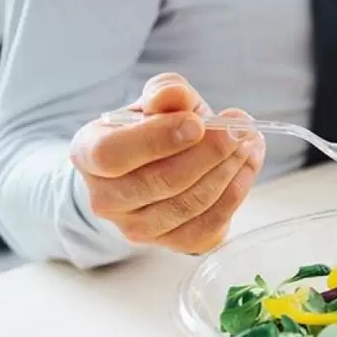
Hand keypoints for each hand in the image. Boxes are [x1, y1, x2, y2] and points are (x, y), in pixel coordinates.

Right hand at [70, 73, 265, 253]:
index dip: (158, 139)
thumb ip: (165, 92)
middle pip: (161, 182)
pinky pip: (210, 223)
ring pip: (191, 203)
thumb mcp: (156, 103)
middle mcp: (106, 199)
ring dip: (228, 169)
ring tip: (247, 141)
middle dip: (209, 152)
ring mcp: (137, 228)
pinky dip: (236, 191)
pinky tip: (246, 165)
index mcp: (89, 154)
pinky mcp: (172, 244)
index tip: (197, 123)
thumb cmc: (152, 130)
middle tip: (238, 128)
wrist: (154, 169)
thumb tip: (175, 94)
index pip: (113, 154)